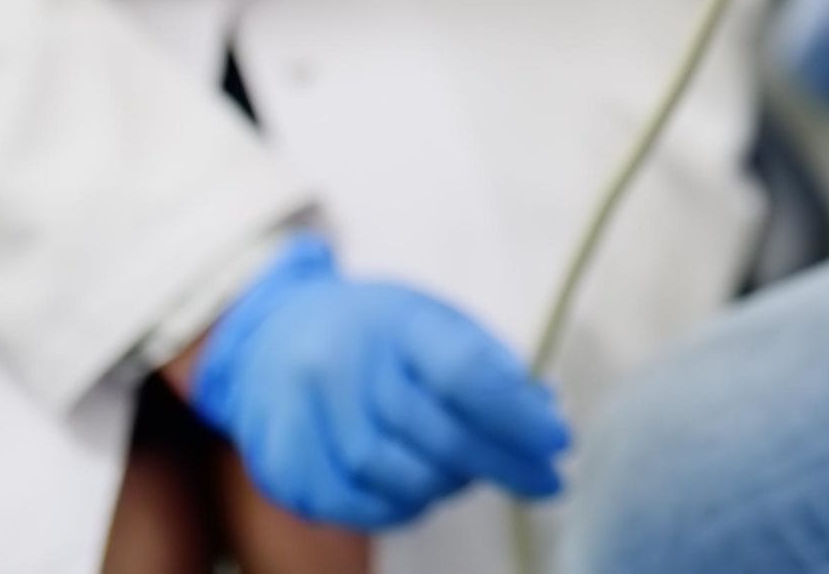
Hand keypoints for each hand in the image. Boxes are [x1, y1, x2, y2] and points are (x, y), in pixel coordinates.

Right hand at [185, 234, 570, 531]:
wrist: (270, 336)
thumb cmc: (376, 334)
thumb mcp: (433, 322)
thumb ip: (490, 366)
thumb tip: (544, 419)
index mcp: (396, 321)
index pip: (465, 374)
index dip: (517, 417)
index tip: (558, 443)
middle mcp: (345, 366)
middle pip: (439, 436)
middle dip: (505, 465)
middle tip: (545, 482)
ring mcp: (308, 418)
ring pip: (403, 479)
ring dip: (454, 486)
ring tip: (475, 473)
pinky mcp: (287, 465)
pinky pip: (364, 508)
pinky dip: (406, 507)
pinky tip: (424, 490)